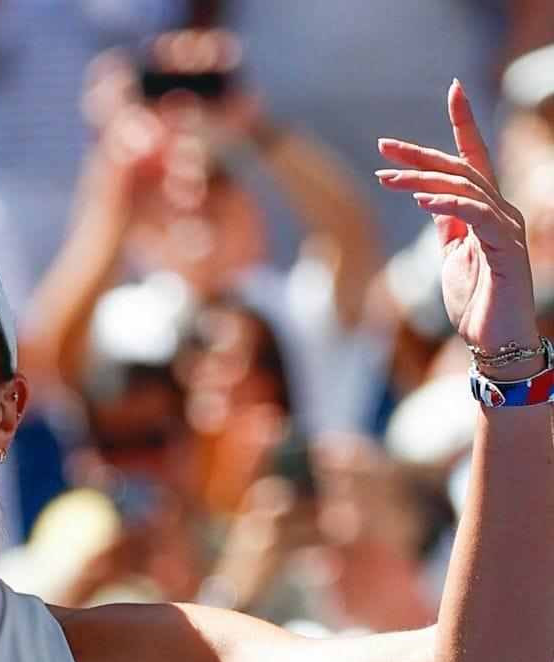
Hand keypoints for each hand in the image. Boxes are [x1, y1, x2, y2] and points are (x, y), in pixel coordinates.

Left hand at [376, 80, 537, 354]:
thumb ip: (447, 224)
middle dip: (421, 154)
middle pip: (462, 169)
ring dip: (421, 181)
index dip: (464, 124)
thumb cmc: (477, 301)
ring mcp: (506, 228)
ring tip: (387, 179)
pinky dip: (448, 204)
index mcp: (487, 211)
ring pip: (464, 188)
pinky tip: (422, 201)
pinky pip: (476, 215)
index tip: (454, 89)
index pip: (473, 160)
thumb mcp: (452, 255)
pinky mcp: (506, 248)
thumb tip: (431, 198)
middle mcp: (502, 212)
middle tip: (384, 146)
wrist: (495, 342)